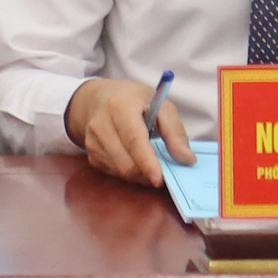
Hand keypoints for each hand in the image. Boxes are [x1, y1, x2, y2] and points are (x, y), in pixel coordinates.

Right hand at [64, 75, 191, 186]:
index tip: (159, 179)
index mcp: (120, 106)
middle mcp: (101, 124)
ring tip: (149, 161)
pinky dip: (128, 172)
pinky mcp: (90, 153)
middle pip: (126, 162)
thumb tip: (187, 159)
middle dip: (147, 173)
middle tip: (164, 171)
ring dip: (139, 174)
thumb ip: (175, 131)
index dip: (147, 162)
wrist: (96, 98)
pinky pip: (113, 172)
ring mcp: (92, 140)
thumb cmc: (132, 100)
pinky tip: (133, 158)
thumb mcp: (160, 104)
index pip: (134, 140)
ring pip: (120, 171)